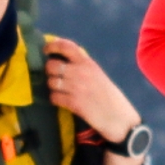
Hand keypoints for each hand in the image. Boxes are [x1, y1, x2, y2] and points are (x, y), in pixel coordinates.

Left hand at [44, 37, 142, 152]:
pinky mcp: (73, 103)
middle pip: (51, 65)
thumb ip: (83, 67)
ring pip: (51, 82)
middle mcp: (80, 72)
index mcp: (88, 63)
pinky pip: (53, 97)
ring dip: (53, 87)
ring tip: (61, 91)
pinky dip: (56, 99)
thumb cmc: (110, 97)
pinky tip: (63, 101)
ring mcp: (76, 87)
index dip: (52, 46)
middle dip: (50, 72)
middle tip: (55, 77)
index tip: (46, 50)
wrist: (119, 118)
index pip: (66, 46)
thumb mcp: (98, 75)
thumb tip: (62, 62)